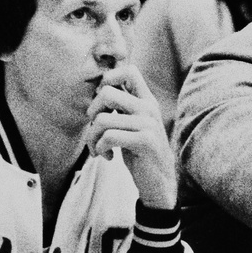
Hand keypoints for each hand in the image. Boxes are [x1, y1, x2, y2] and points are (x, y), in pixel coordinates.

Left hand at [86, 65, 176, 209]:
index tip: (103, 102)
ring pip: (103, 119)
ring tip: (98, 148)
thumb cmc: (140, 152)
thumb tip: (100, 87)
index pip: (128, 70)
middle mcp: (149, 108)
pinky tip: (107, 156)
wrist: (159, 182)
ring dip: (92, 137)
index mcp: (146, 100)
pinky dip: (100, 148)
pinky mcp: (145, 141)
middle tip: (95, 128)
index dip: (108, 79)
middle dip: (92, 112)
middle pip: (107, 93)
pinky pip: (109, 137)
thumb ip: (122, 106)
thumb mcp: (132, 124)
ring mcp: (149, 124)